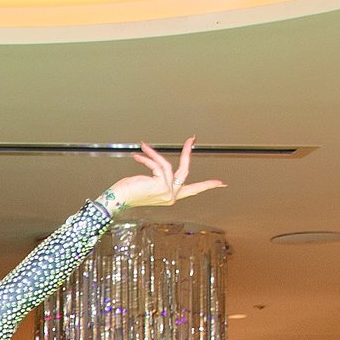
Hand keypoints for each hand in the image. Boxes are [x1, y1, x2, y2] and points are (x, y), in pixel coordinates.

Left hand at [106, 139, 225, 208]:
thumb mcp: (149, 183)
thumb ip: (159, 176)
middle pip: (185, 171)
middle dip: (187, 153)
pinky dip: (147, 158)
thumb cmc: (129, 192)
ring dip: (153, 155)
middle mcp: (171, 197)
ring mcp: (167, 193)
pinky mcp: (161, 186)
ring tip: (144, 147)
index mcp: (171, 197)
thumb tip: (160, 164)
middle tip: (191, 139)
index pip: (193, 191)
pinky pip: (157, 165)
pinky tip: (139, 155)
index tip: (221, 183)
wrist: (118, 199)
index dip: (207, 185)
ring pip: (166, 165)